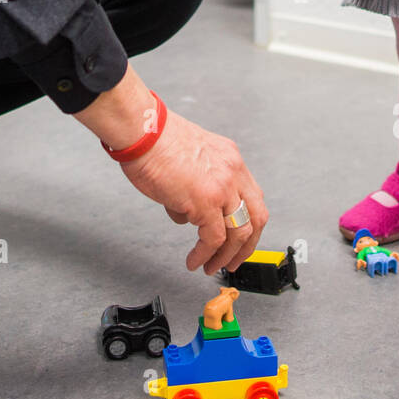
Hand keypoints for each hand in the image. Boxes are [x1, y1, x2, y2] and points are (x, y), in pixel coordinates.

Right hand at [73, 66, 267, 273]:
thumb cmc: (154, 139)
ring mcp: (223, 187)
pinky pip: (213, 239)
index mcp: (230, 158)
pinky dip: (205, 255)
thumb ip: (195, 186)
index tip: (238, 238)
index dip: (248, 222)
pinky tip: (195, 261)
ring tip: (212, 267)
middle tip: (233, 261)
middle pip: (256, 217)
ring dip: (227, 256)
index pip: (252, 197)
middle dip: (246, 245)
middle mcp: (233, 171)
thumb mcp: (188, 158)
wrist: (142, 131)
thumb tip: (186, 213)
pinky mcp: (206, 201)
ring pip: (239, 232)